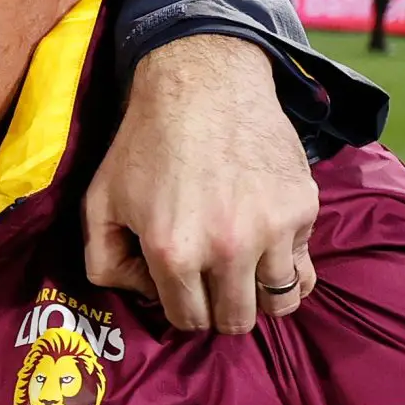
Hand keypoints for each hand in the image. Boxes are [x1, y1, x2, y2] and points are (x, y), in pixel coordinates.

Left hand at [82, 36, 317, 334]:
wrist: (204, 84)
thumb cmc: (146, 144)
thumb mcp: (100, 202)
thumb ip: (103, 262)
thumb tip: (141, 295)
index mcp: (174, 252)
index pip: (188, 320)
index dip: (182, 307)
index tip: (182, 285)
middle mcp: (228, 248)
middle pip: (236, 321)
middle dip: (221, 308)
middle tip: (214, 282)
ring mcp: (272, 229)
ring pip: (280, 303)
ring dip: (260, 293)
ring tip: (245, 269)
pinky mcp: (303, 208)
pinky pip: (304, 266)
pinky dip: (288, 263)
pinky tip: (268, 244)